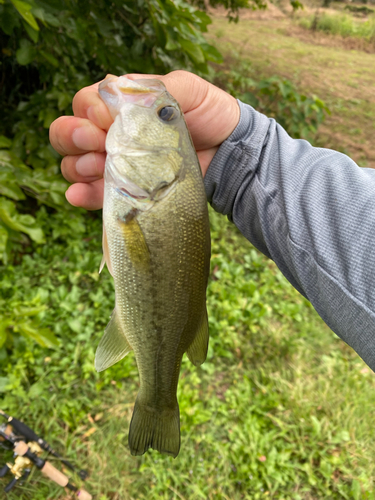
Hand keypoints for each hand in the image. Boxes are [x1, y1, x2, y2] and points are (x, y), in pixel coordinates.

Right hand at [49, 70, 239, 209]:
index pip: (84, 103)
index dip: (88, 111)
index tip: (105, 119)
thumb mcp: (184, 89)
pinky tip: (80, 194)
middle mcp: (110, 135)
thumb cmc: (208, 114)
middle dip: (73, 137)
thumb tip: (113, 99)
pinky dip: (82, 194)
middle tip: (96, 142)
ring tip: (99, 168)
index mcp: (120, 107)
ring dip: (79, 165)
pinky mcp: (126, 192)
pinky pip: (94, 194)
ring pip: (74, 164)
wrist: (228, 152)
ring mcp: (116, 165)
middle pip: (68, 134)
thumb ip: (151, 89)